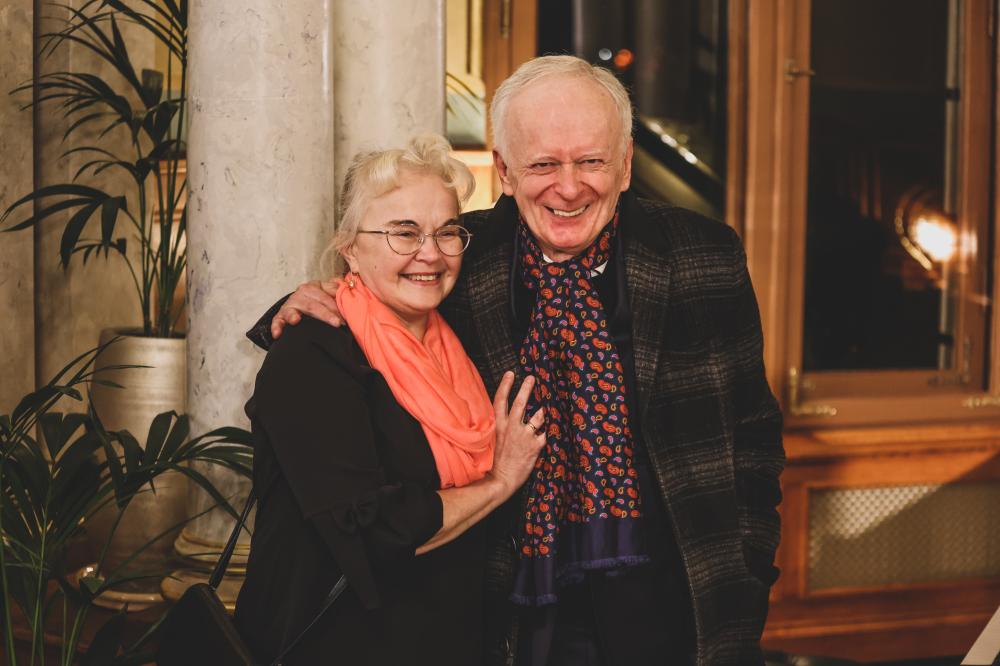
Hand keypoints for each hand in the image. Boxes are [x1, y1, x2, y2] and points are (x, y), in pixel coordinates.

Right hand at [271, 278, 342, 338]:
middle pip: (312, 305)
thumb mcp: (326, 293)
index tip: (345, 317)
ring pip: (293, 311)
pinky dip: (277, 327)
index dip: (335, 306)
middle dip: (325, 314)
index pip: (325, 296)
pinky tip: (278, 334)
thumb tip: (347, 289)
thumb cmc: (317, 301)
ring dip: (293, 316)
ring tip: (296, 320)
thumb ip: (335, 291)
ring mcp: (289, 306)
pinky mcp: (280, 316)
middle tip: (336, 324)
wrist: (299, 306)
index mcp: (312, 287)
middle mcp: (299, 295)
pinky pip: (277, 321)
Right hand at [489, 371, 545, 496]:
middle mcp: (511, 428)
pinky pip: (545, 433)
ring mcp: (524, 436)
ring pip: (537, 416)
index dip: (505, 386)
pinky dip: (549, 431)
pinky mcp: (535, 445)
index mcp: (498, 426)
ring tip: (547, 408)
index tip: (510, 374)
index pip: (500, 401)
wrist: (501, 479)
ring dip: (543, 411)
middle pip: (519, 403)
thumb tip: (514, 416)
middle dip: (526, 388)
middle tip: (532, 378)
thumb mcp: (495, 441)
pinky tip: (551, 432)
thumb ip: (503, 427)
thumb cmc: (497, 462)